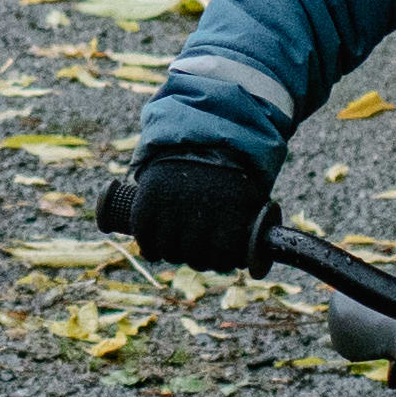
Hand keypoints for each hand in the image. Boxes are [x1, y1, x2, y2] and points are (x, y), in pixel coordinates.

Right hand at [99, 136, 271, 272]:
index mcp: (229, 209)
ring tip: (176, 249)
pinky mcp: (148, 198)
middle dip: (197, 259)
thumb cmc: (228, 172)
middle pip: (193, 256)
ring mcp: (171, 204)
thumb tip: (252, 261)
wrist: (198, 134)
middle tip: (197, 254)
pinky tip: (154, 249)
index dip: (221, 262)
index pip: (222, 256)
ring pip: (168, 250)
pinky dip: (148, 246)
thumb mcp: (247, 193)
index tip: (219, 260)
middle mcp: (199, 209)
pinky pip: (143, 234)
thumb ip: (246, 226)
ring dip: (172, 254)